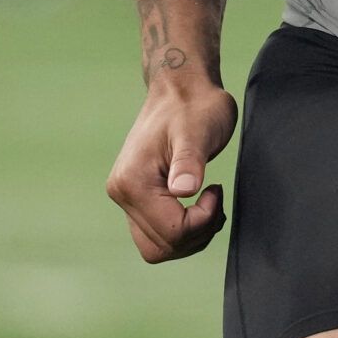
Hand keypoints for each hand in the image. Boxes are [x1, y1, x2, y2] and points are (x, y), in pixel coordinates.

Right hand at [105, 77, 237, 262]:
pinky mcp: (137, 198)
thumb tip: (183, 190)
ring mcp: (127, 197)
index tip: (215, 189)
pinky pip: (157, 235)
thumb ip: (189, 160)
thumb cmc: (194, 106)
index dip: (202, 220)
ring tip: (210, 202)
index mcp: (132, 181)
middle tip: (215, 199)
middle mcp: (121, 193)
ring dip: (190, 236)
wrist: (180, 89)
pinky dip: (182, 231)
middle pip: (162, 247)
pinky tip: (200, 206)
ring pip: (157, 247)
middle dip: (197, 233)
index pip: (171, 232)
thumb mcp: (197, 130)